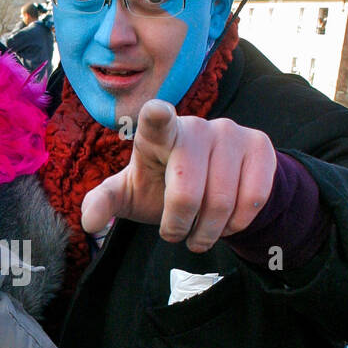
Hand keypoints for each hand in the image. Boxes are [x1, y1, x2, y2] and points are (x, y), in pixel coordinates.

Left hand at [81, 100, 276, 251]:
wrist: (213, 185)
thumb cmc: (161, 185)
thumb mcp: (130, 194)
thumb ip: (105, 202)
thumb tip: (88, 222)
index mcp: (157, 133)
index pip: (155, 119)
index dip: (157, 116)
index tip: (157, 112)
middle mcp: (195, 126)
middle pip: (187, 191)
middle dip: (179, 225)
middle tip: (176, 235)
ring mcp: (230, 133)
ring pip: (223, 201)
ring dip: (209, 232)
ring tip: (200, 234)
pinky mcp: (259, 146)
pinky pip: (254, 198)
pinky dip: (238, 223)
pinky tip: (228, 222)